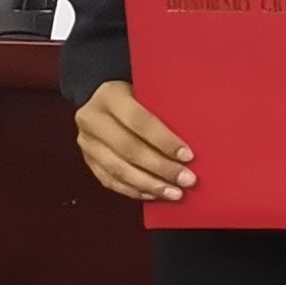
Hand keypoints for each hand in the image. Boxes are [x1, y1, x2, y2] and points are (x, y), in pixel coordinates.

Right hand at [75, 79, 192, 203]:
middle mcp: (92, 119)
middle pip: (128, 149)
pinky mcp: (87, 159)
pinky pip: (109, 180)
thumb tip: (199, 133)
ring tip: (174, 193)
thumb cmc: (138, 94)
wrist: (102, 97)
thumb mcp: (149, 90)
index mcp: (110, 96)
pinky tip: (153, 195)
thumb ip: (165, 107)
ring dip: (149, 184)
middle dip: (161, 168)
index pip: (139, 121)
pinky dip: (133, 190)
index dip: (164, 141)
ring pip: (117, 169)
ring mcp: (86, 142)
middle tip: (187, 180)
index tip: (188, 155)